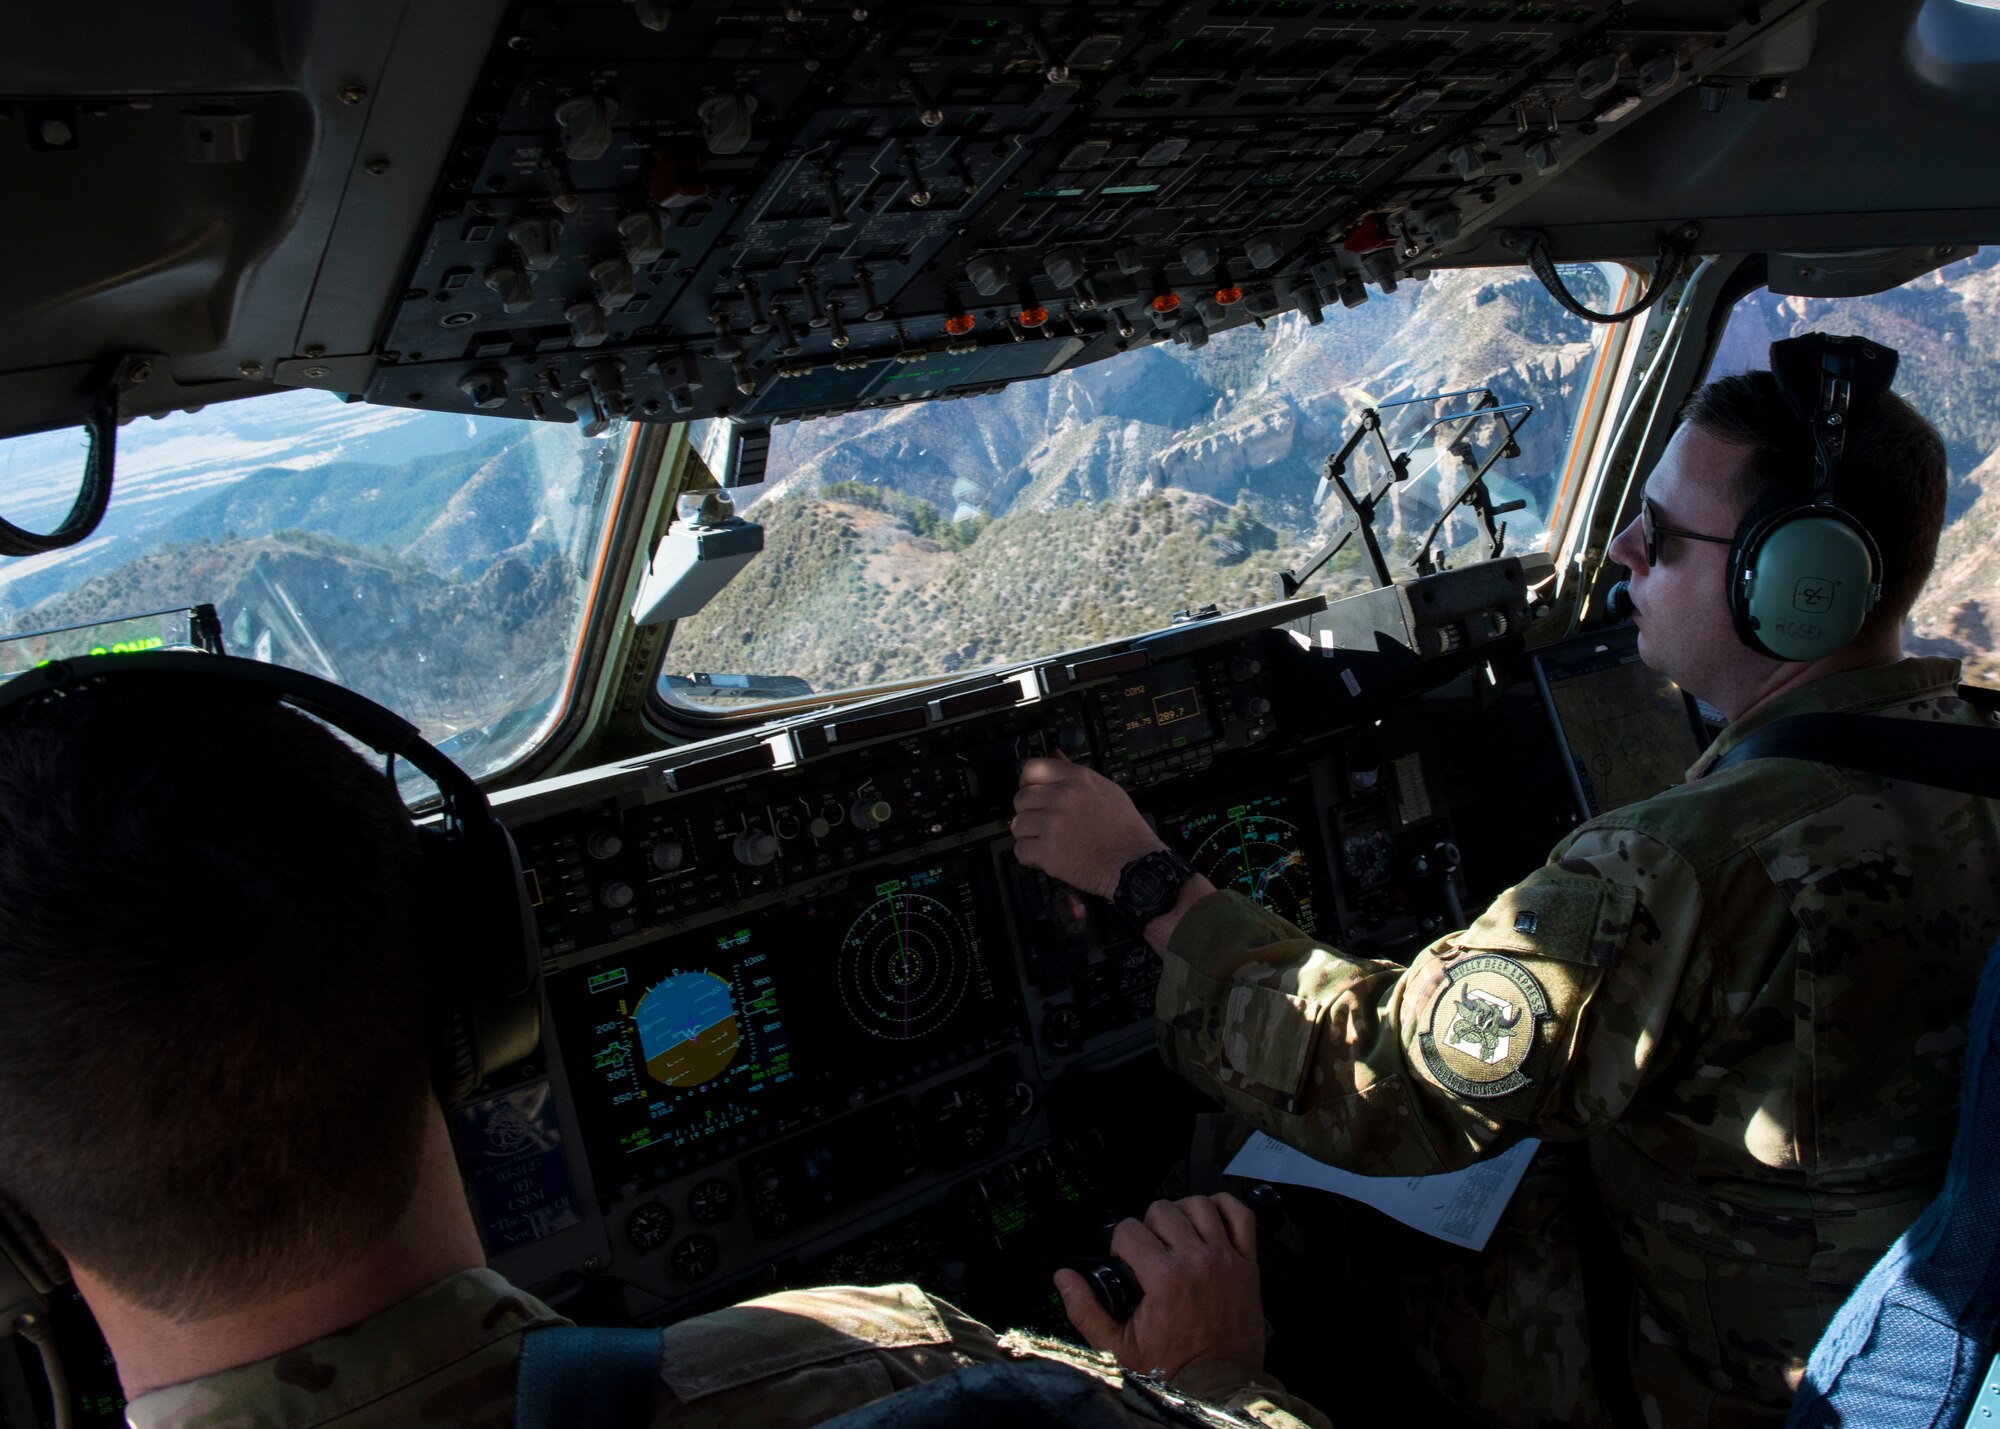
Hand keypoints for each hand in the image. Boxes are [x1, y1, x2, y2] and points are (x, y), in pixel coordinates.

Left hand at [1012, 755, 1163, 899]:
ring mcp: (1053, 825)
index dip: (1026, 781)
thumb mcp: (1105, 789)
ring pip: (1017, 825)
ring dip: (1028, 835)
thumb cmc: (1124, 829)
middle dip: (1028, 812)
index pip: (1032, 768)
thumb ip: (1074, 772)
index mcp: (1077, 779)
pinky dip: (1029, 856)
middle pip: (1021, 798)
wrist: (1133, 863)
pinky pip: (1020, 850)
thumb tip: (1055, 754)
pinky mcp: (1048, 852)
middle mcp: (1062, 798)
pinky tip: (1044, 856)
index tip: (1030, 790)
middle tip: (1042, 822)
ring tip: (1045, 840)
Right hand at [1054, 1194, 1265, 1379]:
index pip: (1129, 1230)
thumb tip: (1063, 1278)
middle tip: (1149, 1252)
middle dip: (1148, 1227)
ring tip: (1176, 1235)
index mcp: (1164, 1278)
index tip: (1125, 1262)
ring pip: (1199, 1205)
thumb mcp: (1117, 1347)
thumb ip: (1085, 1310)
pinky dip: (1226, 1207)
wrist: (1218, 1386)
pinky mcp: (1248, 1264)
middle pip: (1163, 1210)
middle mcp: (1197, 1261)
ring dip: (1182, 1213)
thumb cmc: (1171, 1368)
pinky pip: (1241, 1215)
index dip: (1119, 1244)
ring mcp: (1226, 1259)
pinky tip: (1210, 1219)